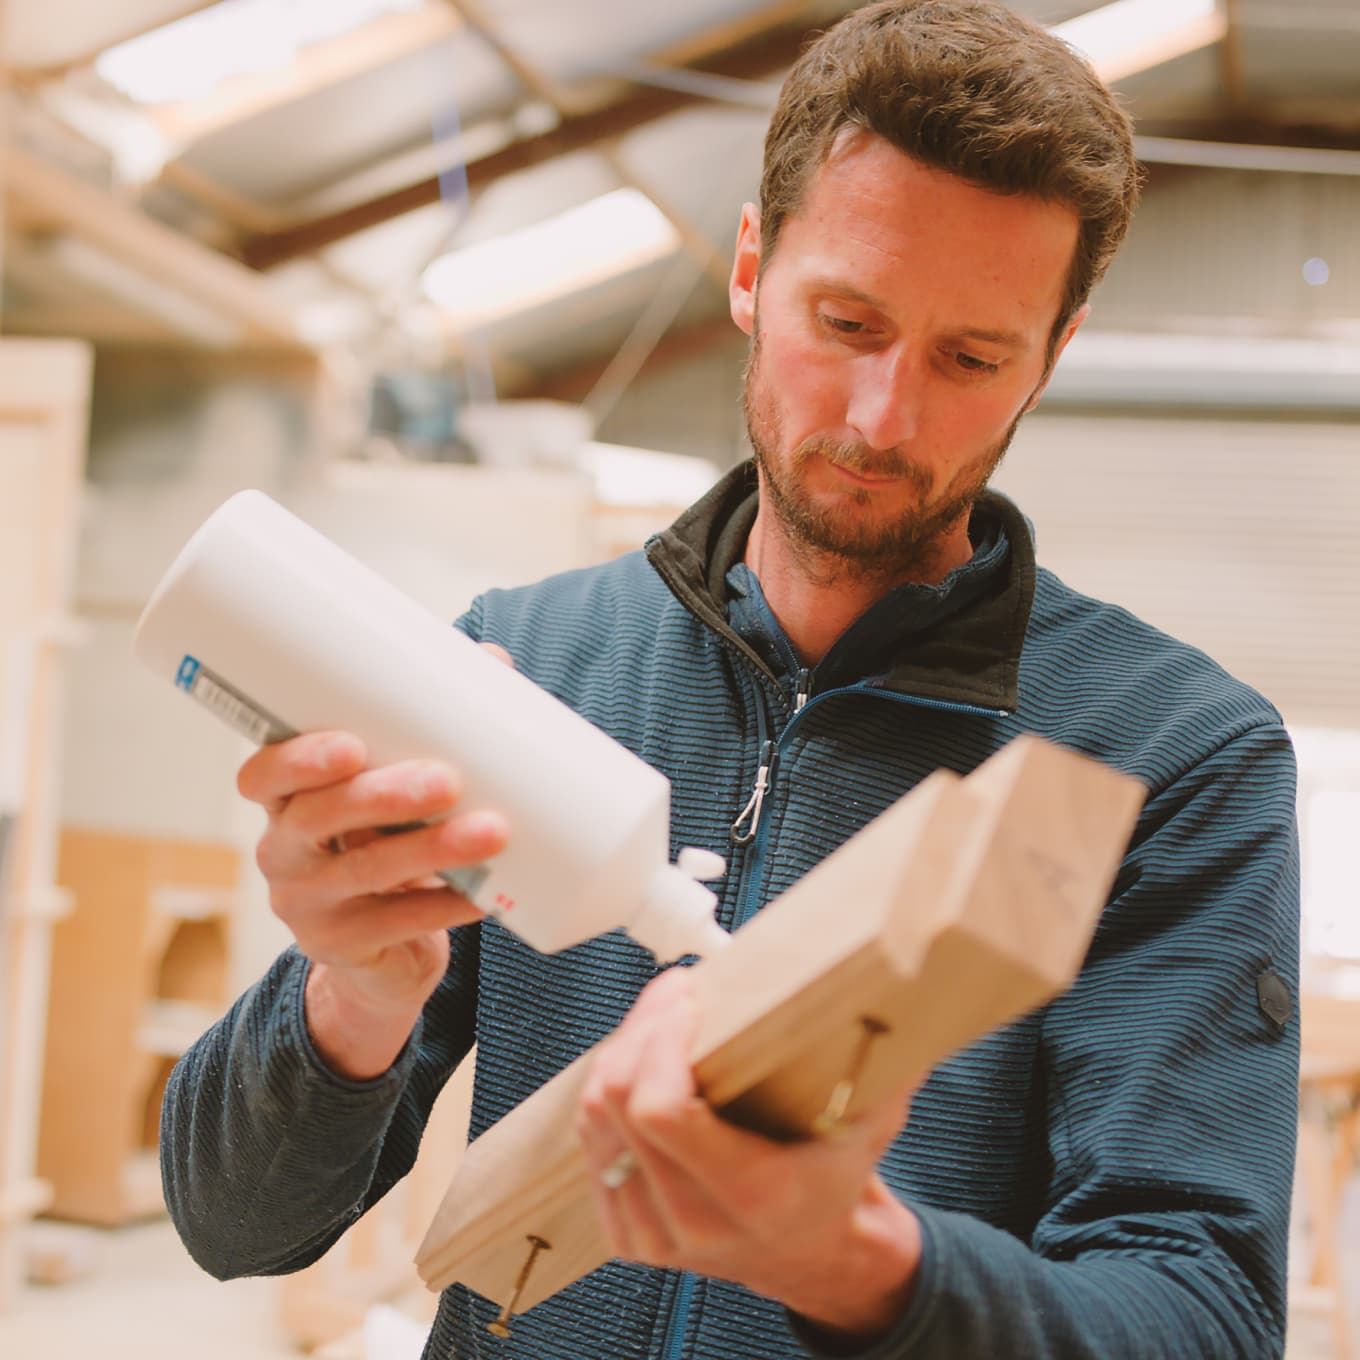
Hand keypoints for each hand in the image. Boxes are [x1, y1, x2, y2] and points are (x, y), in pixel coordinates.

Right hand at [235, 643, 512, 1076]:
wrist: (383, 948)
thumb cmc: (389, 839)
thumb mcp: (397, 786)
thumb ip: (428, 726)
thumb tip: (494, 659)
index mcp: (289, 798)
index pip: (263, 774)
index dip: (298, 760)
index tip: (350, 745)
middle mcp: (283, 849)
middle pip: (321, 818)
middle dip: (386, 796)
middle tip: (448, 779)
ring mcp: (305, 903)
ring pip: (366, 871)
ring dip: (432, 849)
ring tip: (491, 832)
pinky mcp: (340, 945)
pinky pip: (394, 926)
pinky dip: (445, 906)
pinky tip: (486, 895)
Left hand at [576, 969, 921, 1341]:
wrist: (816, 1255)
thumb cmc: (838, 1181)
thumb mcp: (871, 1125)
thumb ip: (886, 1064)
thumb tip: (903, 993)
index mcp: (750, 1195)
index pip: (660, 1110)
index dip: (658, 1041)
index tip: (686, 997)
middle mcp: (692, 1221)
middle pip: (617, 1103)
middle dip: (640, 1029)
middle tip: (675, 994)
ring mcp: (652, 1233)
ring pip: (595, 1119)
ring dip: (621, 1052)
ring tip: (660, 1019)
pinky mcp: (626, 1231)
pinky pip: (591, 1143)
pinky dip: (607, 1091)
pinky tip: (641, 1061)